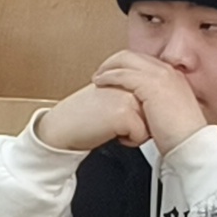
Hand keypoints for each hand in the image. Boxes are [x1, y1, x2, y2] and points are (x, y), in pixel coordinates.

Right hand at [32, 81, 149, 154]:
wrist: (62, 127)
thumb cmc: (84, 115)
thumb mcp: (111, 95)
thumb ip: (133, 92)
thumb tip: (155, 103)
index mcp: (127, 74)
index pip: (151, 101)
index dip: (136, 115)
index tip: (117, 114)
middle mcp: (129, 82)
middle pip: (153, 113)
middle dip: (137, 123)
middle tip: (112, 119)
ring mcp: (128, 96)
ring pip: (150, 124)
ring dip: (134, 131)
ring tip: (111, 124)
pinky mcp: (124, 113)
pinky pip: (141, 136)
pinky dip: (128, 141)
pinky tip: (109, 132)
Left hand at [95, 50, 212, 151]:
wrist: (191, 143)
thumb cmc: (180, 136)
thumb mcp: (170, 113)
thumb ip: (158, 103)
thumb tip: (144, 106)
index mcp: (173, 76)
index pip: (143, 61)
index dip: (125, 66)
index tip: (113, 74)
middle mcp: (168, 71)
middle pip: (133, 55)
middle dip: (113, 62)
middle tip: (100, 73)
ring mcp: (160, 76)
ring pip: (126, 60)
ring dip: (108, 67)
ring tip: (96, 78)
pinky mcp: (151, 84)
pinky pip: (122, 73)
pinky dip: (108, 76)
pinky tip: (100, 83)